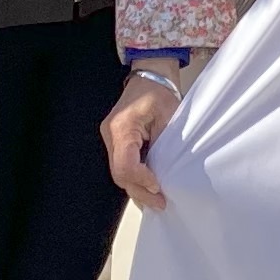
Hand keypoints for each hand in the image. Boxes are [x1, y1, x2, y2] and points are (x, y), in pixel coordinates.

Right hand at [103, 72, 178, 209]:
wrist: (150, 76)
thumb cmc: (160, 92)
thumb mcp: (168, 116)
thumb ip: (165, 145)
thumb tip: (166, 173)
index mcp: (121, 127)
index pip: (125, 164)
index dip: (141, 180)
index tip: (159, 188)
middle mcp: (110, 135)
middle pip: (119, 174)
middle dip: (140, 191)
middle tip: (161, 203)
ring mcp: (110, 139)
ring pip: (119, 173)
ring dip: (137, 188)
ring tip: (157, 200)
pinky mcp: (117, 142)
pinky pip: (123, 165)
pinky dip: (135, 178)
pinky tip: (149, 187)